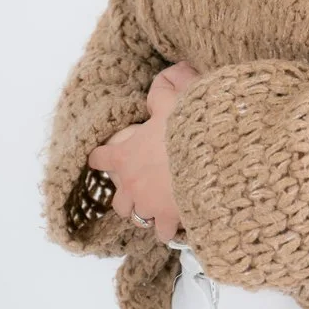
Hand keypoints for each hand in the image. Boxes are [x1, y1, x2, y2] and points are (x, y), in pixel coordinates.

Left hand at [88, 61, 201, 244]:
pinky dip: (169, 228)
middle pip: (117, 200)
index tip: (103, 158)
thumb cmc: (186, 129)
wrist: (209, 157)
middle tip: (142, 188)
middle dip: (128, 196)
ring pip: (137, 218)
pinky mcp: (168, 219)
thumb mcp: (173, 102)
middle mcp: (131, 185)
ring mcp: (148, 205)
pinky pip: (163, 232)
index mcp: (124, 156)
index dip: (102, 157)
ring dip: (146, 213)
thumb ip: (163, 93)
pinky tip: (178, 222)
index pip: (100, 159)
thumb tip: (166, 76)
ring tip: (159, 208)